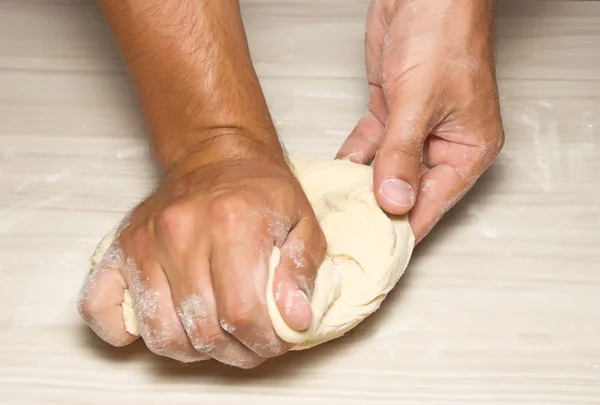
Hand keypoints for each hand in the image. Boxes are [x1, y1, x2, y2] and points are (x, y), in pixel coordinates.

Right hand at [79, 135, 326, 367]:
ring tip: (216, 339)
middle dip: (235, 352)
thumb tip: (294, 320)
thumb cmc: (260, 190)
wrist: (217, 156)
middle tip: (251, 345)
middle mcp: (182, 233)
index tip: (273, 342)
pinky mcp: (122, 249)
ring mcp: (145, 242)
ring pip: (160, 331)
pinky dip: (122, 331)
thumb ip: (301, 271)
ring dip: (193, 351)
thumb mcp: (303, 221)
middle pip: (203, 330)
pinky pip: (101, 306)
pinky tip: (160, 326)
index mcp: (232, 225)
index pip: (242, 313)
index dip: (263, 343)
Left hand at [337, 0, 503, 241]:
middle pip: (408, 190)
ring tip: (335, 212)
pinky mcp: (390, 112)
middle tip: (348, 234)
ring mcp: (414, 128)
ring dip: (361, 186)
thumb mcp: (419, 102)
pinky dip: (353, 159)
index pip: (433, 202)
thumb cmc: (444, 33)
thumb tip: (394, 200)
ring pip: (385, 169)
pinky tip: (335, 175)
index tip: (379, 253)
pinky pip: (371, 145)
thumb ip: (402, 154)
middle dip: (378, 209)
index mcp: (467, 148)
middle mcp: (442, 143)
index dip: (405, 229)